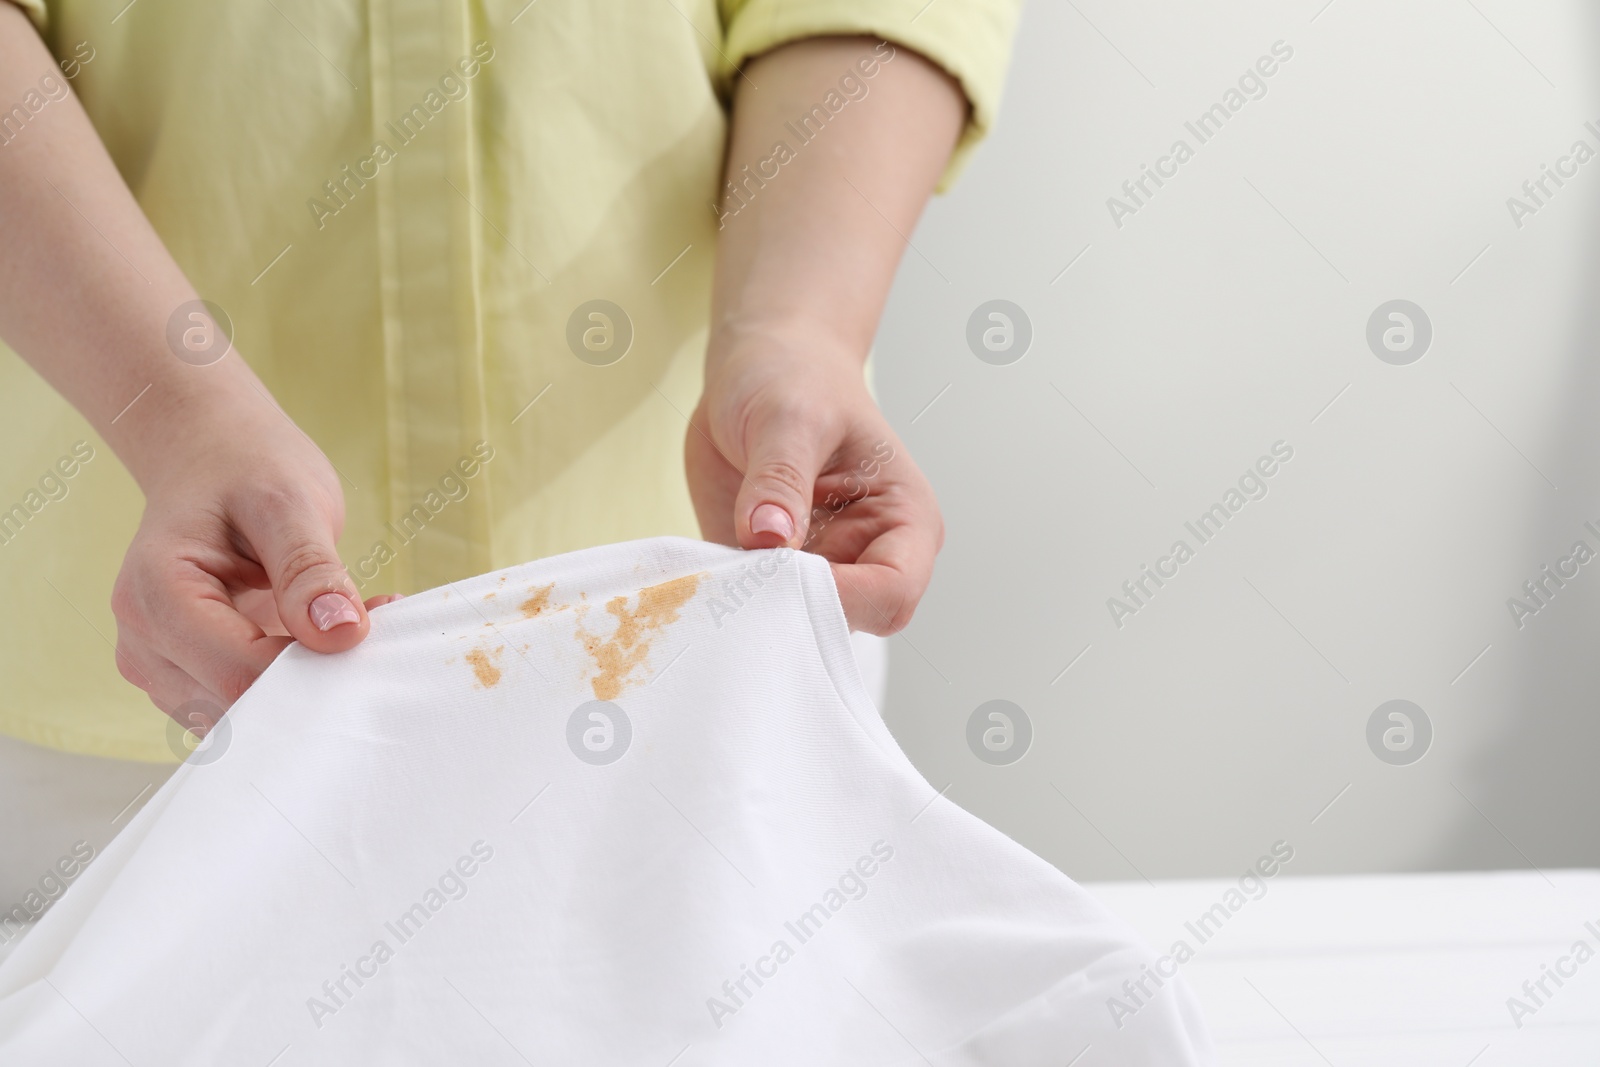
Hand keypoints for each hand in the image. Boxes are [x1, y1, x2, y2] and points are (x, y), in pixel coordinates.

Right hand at [110, 398, 393, 731]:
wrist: (211, 455)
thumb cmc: (246, 468)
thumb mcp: (289, 502)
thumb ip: (311, 569)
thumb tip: (340, 634)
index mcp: (156, 595)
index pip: (238, 673)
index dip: (313, 664)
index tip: (367, 624)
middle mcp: (143, 643)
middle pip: (240, 704)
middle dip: (314, 674)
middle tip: (370, 616)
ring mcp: (161, 667)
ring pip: (246, 714)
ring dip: (308, 679)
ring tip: (346, 614)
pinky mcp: (187, 677)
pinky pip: (246, 702)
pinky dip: (295, 678)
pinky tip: (324, 630)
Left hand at [686, 336, 942, 634]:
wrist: (764, 361)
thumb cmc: (799, 378)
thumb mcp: (790, 419)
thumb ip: (780, 480)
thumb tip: (768, 538)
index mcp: (904, 521)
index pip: (892, 593)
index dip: (841, 598)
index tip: (780, 570)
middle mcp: (867, 556)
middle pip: (843, 622)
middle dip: (791, 611)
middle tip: (738, 576)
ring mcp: (817, 567)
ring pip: (791, 624)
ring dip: (751, 607)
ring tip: (715, 570)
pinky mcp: (766, 570)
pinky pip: (747, 606)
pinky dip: (722, 598)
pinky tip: (699, 572)